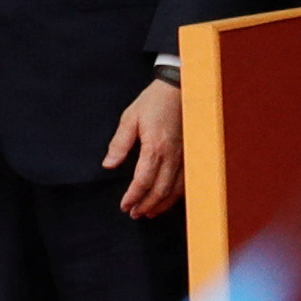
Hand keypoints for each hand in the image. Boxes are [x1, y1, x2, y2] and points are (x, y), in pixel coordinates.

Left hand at [107, 74, 184, 218]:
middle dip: (146, 205)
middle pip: (161, 190)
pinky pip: (186, 180)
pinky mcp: (192, 153)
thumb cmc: (153, 101)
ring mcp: (185, 155)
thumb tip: (109, 165)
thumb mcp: (130, 118)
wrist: (179, 87)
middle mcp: (173, 155)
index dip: (133, 197)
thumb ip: (119, 144)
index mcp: (156, 146)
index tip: (124, 206)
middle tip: (134, 214)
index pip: (143, 181)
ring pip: (176, 189)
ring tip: (148, 213)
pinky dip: (175, 194)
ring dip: (161, 204)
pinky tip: (166, 200)